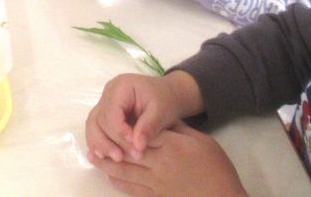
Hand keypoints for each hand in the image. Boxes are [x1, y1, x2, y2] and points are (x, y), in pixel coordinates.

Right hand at [85, 71, 203, 161]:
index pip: (112, 112)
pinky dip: (98, 142)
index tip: (135, 148)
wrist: (167, 95)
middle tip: (124, 158)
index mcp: (120, 87)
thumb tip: (137, 146)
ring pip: (93, 125)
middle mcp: (107, 93)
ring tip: (114, 159)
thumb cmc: (165, 100)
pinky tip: (104, 156)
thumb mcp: (161, 111)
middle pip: (100, 120)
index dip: (120, 132)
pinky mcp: (105, 114)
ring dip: (100, 144)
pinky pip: (95, 128)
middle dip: (110, 141)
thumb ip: (148, 127)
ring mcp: (104, 103)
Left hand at [87, 123, 246, 196]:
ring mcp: (157, 183)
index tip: (112, 120)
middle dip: (109, 145)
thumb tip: (161, 121)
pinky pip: (133, 190)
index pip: (143, 133)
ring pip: (126, 172)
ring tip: (93, 157)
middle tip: (94, 139)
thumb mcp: (202, 141)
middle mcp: (160, 164)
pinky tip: (110, 177)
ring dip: (107, 164)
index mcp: (171, 146)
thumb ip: (179, 130)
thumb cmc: (217, 168)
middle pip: (129, 152)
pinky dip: (119, 182)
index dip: (125, 128)